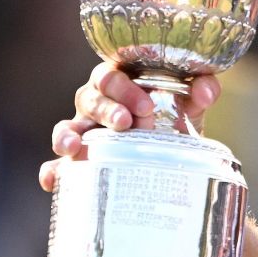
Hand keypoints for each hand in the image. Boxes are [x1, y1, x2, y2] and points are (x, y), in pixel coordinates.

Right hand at [39, 62, 220, 191]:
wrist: (172, 147)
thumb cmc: (174, 115)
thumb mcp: (190, 102)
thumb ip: (202, 87)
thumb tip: (205, 92)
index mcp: (120, 81)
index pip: (112, 75)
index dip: (125, 89)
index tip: (146, 105)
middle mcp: (96, 102)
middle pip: (89, 98)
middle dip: (106, 110)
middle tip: (125, 123)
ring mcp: (84, 129)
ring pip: (67, 126)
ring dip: (66, 136)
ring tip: (72, 148)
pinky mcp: (80, 157)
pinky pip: (58, 162)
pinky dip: (53, 170)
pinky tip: (52, 180)